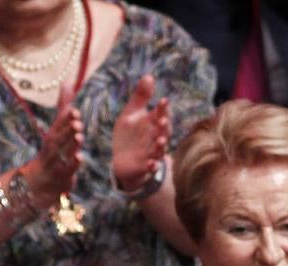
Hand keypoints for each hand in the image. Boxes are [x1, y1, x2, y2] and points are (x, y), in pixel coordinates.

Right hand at [24, 83, 83, 208]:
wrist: (36, 184)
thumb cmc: (51, 153)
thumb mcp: (57, 130)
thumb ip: (63, 108)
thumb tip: (67, 82)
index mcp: (52, 137)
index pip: (58, 126)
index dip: (65, 118)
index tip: (74, 110)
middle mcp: (52, 149)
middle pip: (59, 138)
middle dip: (67, 128)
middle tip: (76, 119)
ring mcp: (56, 163)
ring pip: (62, 153)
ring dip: (70, 144)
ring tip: (79, 135)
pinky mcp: (61, 177)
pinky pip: (67, 171)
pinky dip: (73, 164)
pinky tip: (80, 157)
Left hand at [111, 74, 170, 192]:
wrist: (123, 162)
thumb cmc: (129, 136)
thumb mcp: (131, 115)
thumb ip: (140, 98)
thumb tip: (149, 76)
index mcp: (152, 124)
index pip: (160, 114)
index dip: (162, 108)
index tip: (163, 100)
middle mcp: (155, 138)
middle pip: (163, 132)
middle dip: (164, 126)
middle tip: (163, 119)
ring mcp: (151, 153)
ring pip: (159, 150)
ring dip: (161, 145)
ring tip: (161, 141)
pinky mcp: (145, 167)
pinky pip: (151, 167)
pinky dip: (152, 165)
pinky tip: (151, 163)